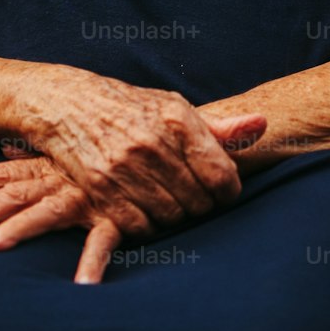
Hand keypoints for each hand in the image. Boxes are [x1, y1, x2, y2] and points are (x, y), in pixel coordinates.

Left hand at [0, 155, 125, 283]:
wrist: (161, 143)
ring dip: (17, 229)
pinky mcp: (118, 215)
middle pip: (12, 193)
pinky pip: (103, 240)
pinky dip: (93, 263)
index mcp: (48, 163)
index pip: (0, 174)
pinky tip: (81, 286)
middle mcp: (62, 177)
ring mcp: (88, 195)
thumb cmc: (109, 149)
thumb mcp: (70, 149)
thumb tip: (8, 149)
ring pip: (46, 211)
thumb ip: (39, 152)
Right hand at [30, 72, 266, 237]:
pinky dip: (146, 227)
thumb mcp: (174, 107)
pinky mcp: (100, 188)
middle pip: (198, 202)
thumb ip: (220, 126)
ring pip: (170, 217)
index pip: (222, 175)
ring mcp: (125, 167)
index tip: (222, 192)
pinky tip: (145, 212)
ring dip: (174, 218)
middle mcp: (153, 143)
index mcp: (178, 120)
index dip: (228, 192)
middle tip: (194, 201)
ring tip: (170, 204)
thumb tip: (262, 124)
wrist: (67, 103)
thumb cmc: (130, 107)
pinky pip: (138, 227)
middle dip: (201, 207)